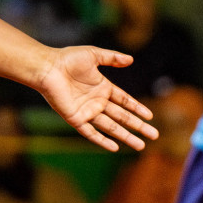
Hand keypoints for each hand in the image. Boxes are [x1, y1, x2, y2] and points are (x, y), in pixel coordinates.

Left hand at [34, 46, 155, 151]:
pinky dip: (102, 141)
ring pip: (111, 127)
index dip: (137, 108)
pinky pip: (91, 133)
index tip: (150, 116)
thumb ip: (112, 58)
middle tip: (154, 136)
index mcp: (102, 87)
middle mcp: (96, 101)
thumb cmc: (67, 59)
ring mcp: (87, 111)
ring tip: (141, 146)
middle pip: (122, 117)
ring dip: (126, 136)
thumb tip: (131, 59)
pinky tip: (115, 148)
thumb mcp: (94, 54)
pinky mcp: (75, 118)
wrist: (47, 68)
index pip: (124, 101)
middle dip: (138, 126)